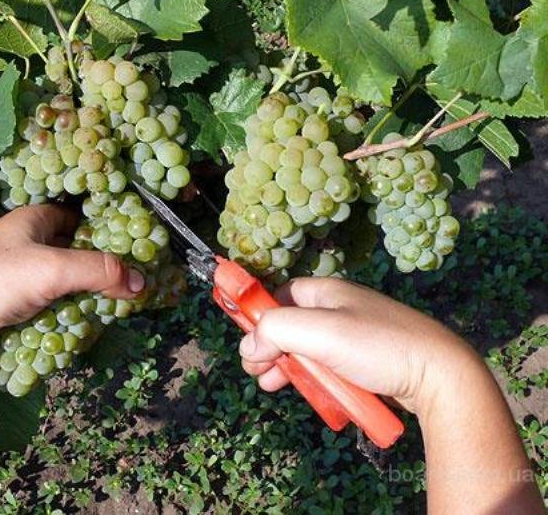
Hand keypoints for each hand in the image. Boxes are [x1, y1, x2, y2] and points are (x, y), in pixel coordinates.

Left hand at [0, 204, 144, 356]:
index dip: (102, 230)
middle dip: (94, 265)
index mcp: (31, 218)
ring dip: (78, 289)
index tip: (128, 250)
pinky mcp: (5, 297)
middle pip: (69, 247)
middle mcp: (21, 238)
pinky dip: (60, 305)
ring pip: (57, 276)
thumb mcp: (54, 270)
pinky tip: (76, 319)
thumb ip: (100, 272)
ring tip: (108, 303)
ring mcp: (11, 269)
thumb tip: (142, 282)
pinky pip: (43, 297)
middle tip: (124, 282)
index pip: (76, 216)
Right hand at [239, 277, 483, 415]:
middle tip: (257, 372)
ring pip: (306, 351)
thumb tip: (248, 345)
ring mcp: (352, 336)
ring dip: (288, 368)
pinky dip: (316, 381)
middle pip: (288, 326)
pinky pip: (328, 368)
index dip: (257, 317)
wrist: (440, 376)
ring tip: (274, 386)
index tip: (245, 343)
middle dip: (268, 349)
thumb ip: (276, 331)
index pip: (278, 296)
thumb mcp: (320, 332)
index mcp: (325, 292)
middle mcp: (337, 309)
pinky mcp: (364, 362)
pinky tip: (312, 394)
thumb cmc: (379, 346)